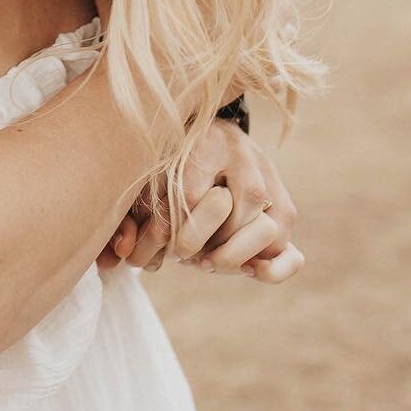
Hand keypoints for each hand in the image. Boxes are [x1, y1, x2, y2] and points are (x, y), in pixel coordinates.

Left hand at [97, 121, 302, 282]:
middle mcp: (242, 153)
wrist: (204, 138)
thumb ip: (130, 214)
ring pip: (265, 226)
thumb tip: (118, 256)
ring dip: (233, 254)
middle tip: (185, 255)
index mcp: (203, 138)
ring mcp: (271, 180)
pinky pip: (291, 250)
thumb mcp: (146, 178)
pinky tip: (250, 272)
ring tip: (208, 262)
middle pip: (230, 209)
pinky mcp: (285, 208)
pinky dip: (275, 268)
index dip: (172, 231)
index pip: (189, 194)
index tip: (162, 242)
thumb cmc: (166, 164)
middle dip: (201, 242)